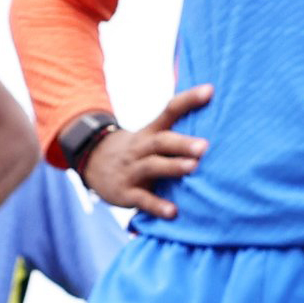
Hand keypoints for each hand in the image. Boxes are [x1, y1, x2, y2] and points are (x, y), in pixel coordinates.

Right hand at [82, 87, 212, 217]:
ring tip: (193, 168)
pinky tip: (173, 212)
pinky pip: (142, 199)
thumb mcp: (151, 137)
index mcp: (150, 133)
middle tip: (205, 146)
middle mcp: (140, 148)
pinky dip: (157, 206)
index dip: (189, 100)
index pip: (169, 111)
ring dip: (173, 167)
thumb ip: (177, 129)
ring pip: (152, 166)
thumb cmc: (137, 151)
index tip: (209, 90)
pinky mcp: (126, 192)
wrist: (92, 162)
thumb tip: (211, 109)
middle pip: (161, 141)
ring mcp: (132, 170)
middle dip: (183, 143)